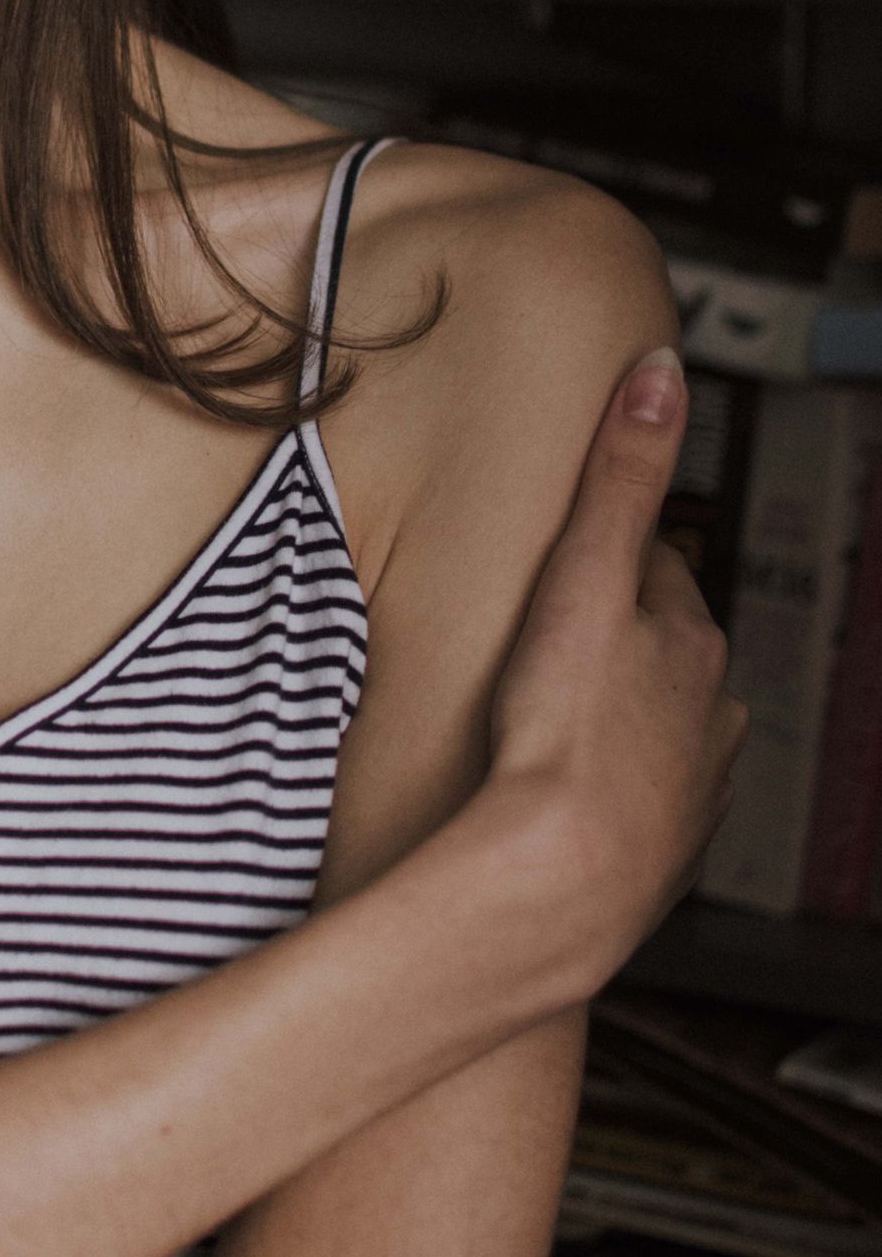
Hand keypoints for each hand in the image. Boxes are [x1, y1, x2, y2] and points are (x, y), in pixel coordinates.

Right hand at [477, 346, 746, 995]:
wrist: (563, 881)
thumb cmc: (567, 733)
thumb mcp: (585, 579)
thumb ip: (621, 478)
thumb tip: (663, 375)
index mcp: (692, 644)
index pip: (657, 575)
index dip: (610, 561)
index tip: (569, 558)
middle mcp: (710, 717)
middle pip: (663, 656)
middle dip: (616, 641)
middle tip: (547, 638)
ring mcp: (691, 793)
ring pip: (658, 732)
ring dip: (617, 720)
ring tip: (551, 719)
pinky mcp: (659, 858)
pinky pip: (639, 807)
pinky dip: (609, 793)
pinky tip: (561, 796)